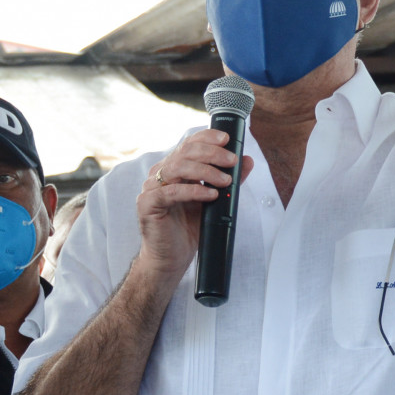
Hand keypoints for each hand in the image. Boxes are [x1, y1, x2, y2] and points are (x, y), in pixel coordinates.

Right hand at [136, 131, 254, 280]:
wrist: (171, 257)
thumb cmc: (189, 228)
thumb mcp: (213, 200)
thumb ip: (228, 179)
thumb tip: (247, 161)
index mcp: (174, 168)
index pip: (189, 144)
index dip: (206, 137)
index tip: (226, 139)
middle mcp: (161, 174)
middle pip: (185, 152)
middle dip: (211, 153)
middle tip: (231, 161)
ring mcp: (151, 188)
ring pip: (178, 168)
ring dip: (205, 171)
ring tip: (225, 180)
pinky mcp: (147, 204)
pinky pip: (171, 192)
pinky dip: (194, 191)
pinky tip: (210, 195)